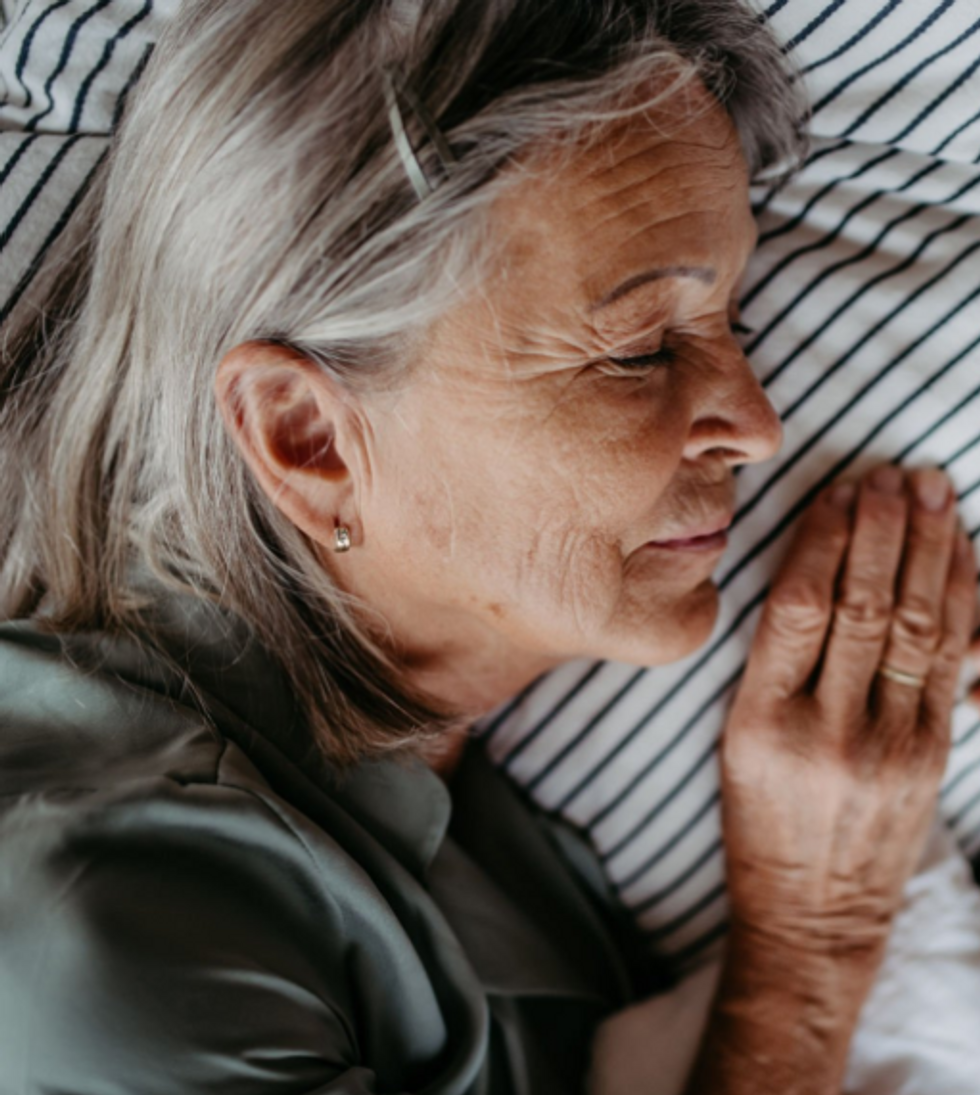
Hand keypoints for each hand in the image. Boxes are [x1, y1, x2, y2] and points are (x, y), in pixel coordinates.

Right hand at [721, 465, 976, 980]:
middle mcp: (826, 730)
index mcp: (760, 722)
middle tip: (891, 475)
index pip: (797, 608)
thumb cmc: (759, 821)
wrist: (811, 911)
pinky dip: (961, 601)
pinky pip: (952, 662)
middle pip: (864, 607)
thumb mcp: (734, 741)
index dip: (822, 541)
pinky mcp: (931, 756)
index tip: (837, 494)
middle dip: (883, 530)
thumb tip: (812, 577)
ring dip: (929, 551)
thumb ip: (771, 665)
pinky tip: (961, 558)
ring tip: (931, 495)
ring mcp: (888, 745)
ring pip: (918, 626)